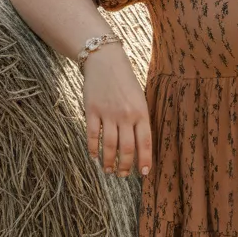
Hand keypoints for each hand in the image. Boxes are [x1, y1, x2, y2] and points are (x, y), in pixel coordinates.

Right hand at [82, 46, 152, 178]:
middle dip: (125, 166)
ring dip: (109, 162)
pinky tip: (94, 157)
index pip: (145, 142)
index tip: (144, 173)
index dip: (145, 160)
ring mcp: (108, 113)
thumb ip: (140, 119)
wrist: (105, 61)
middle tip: (122, 175)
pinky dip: (93, 149)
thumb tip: (140, 144)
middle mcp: (125, 115)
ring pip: (109, 145)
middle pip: (126, 148)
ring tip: (109, 171)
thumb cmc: (125, 81)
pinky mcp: (92, 111)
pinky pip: (92, 135)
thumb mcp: (139, 98)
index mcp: (141, 112)